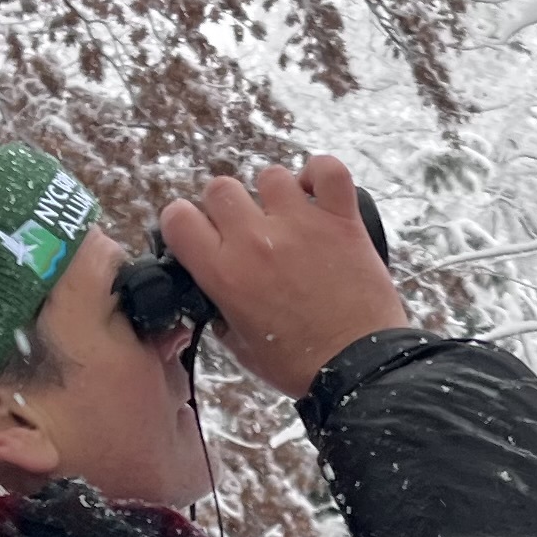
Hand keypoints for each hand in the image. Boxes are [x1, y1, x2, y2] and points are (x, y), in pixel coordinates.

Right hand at [152, 153, 410, 399]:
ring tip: (288, 219)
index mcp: (224, 273)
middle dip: (227, 207)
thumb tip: (215, 292)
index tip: (200, 235)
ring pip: (270, 176)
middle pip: (220, 189)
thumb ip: (219, 311)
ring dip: (273, 195)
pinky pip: (327, 168)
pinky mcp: (341, 219)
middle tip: (246, 232)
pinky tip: (317, 194)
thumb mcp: (240, 347)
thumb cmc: (299, 364)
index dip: (183, 222)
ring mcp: (300, 224)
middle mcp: (255, 240)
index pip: (177, 218)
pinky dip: (320, 173)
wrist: (359, 367)